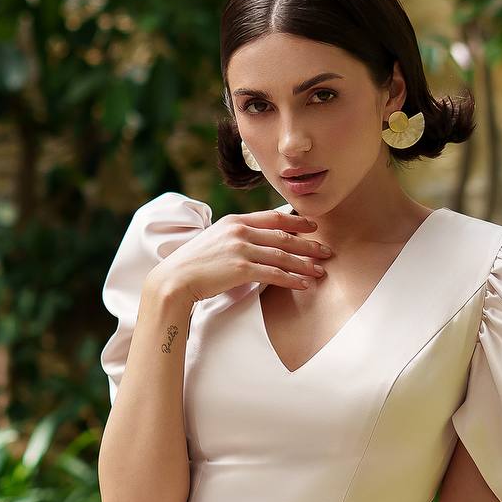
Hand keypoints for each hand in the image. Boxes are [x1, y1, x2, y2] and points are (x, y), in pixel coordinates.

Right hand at [150, 208, 332, 303]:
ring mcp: (241, 249)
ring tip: (321, 271)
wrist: (175, 279)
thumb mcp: (214, 239)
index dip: (296, 222)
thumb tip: (257, 242)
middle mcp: (240, 231)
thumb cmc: (193, 263)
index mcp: (235, 220)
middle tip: (326, 251)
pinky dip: (292, 279)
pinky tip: (304, 284)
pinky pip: (274, 274)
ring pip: (283, 256)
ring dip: (305, 264)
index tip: (313, 226)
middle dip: (309, 245)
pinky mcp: (241, 269)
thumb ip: (236, 236)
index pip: (273, 218)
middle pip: (283, 237)